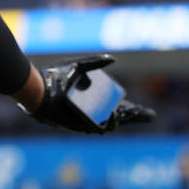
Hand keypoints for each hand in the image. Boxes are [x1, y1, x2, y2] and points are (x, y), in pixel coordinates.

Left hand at [30, 55, 153, 133]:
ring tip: (132, 112)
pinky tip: (115, 115)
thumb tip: (112, 59)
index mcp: (92, 98)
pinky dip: (109, 123)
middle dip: (135, 116)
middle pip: (119, 116)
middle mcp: (90, 110)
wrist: (39, 89)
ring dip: (123, 119)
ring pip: (111, 124)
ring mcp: (85, 119)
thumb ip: (94, 62)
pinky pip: (98, 128)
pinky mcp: (79, 125)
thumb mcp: (77, 66)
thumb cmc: (54, 78)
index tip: (143, 109)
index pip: (116, 105)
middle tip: (150, 115)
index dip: (131, 108)